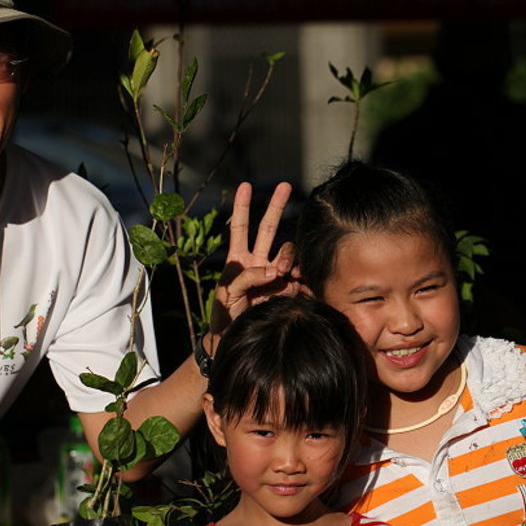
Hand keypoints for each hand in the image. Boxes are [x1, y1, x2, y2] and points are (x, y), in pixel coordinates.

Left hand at [209, 182, 300, 335]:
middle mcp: (258, 262)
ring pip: (286, 251)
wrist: (236, 340)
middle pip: (268, 229)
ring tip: (283, 272)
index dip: (243, 206)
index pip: (241, 228)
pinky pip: (299, 275)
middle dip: (276, 206)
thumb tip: (273, 270)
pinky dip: (301, 274)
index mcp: (238, 260)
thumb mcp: (227, 294)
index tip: (246, 185)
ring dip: (287, 255)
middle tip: (285, 185)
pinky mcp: (288, 289)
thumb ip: (246, 277)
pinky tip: (298, 278)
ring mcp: (274, 274)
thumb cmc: (225, 316)